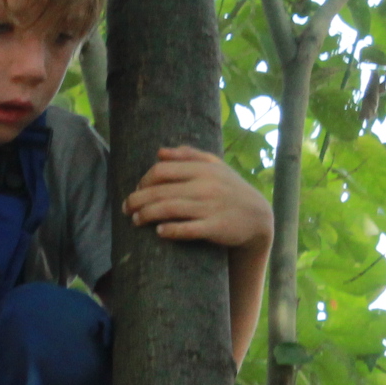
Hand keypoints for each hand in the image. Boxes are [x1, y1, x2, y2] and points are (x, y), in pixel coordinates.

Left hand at [122, 147, 273, 250]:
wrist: (258, 217)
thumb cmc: (231, 189)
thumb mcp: (216, 167)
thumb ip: (189, 156)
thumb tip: (160, 152)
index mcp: (203, 169)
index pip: (161, 171)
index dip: (144, 180)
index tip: (137, 189)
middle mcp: (205, 186)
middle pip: (160, 191)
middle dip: (138, 200)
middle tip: (126, 208)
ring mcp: (211, 207)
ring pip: (170, 209)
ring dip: (147, 215)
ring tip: (136, 220)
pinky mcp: (216, 228)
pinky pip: (188, 229)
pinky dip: (171, 230)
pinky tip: (160, 232)